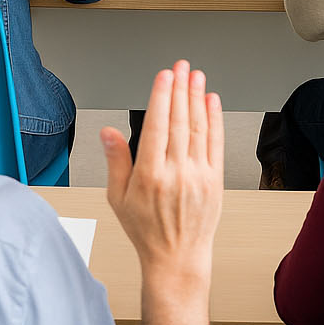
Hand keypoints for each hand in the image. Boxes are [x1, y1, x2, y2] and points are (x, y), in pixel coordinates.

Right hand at [102, 61, 223, 277]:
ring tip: (196, 76)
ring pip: (199, 128)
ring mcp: (198, 176)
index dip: (161, 97)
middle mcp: (176, 173)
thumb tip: (108, 132)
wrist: (176, 257)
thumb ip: (115, 160)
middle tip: (181, 67)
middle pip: (179, 121)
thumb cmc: (145, 229)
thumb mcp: (117, 197)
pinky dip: (215, 119)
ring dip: (198, 98)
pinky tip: (212, 102)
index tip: (164, 76)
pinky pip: (216, 143)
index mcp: (150, 176)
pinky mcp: (215, 180)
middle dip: (180, 89)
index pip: (157, 127)